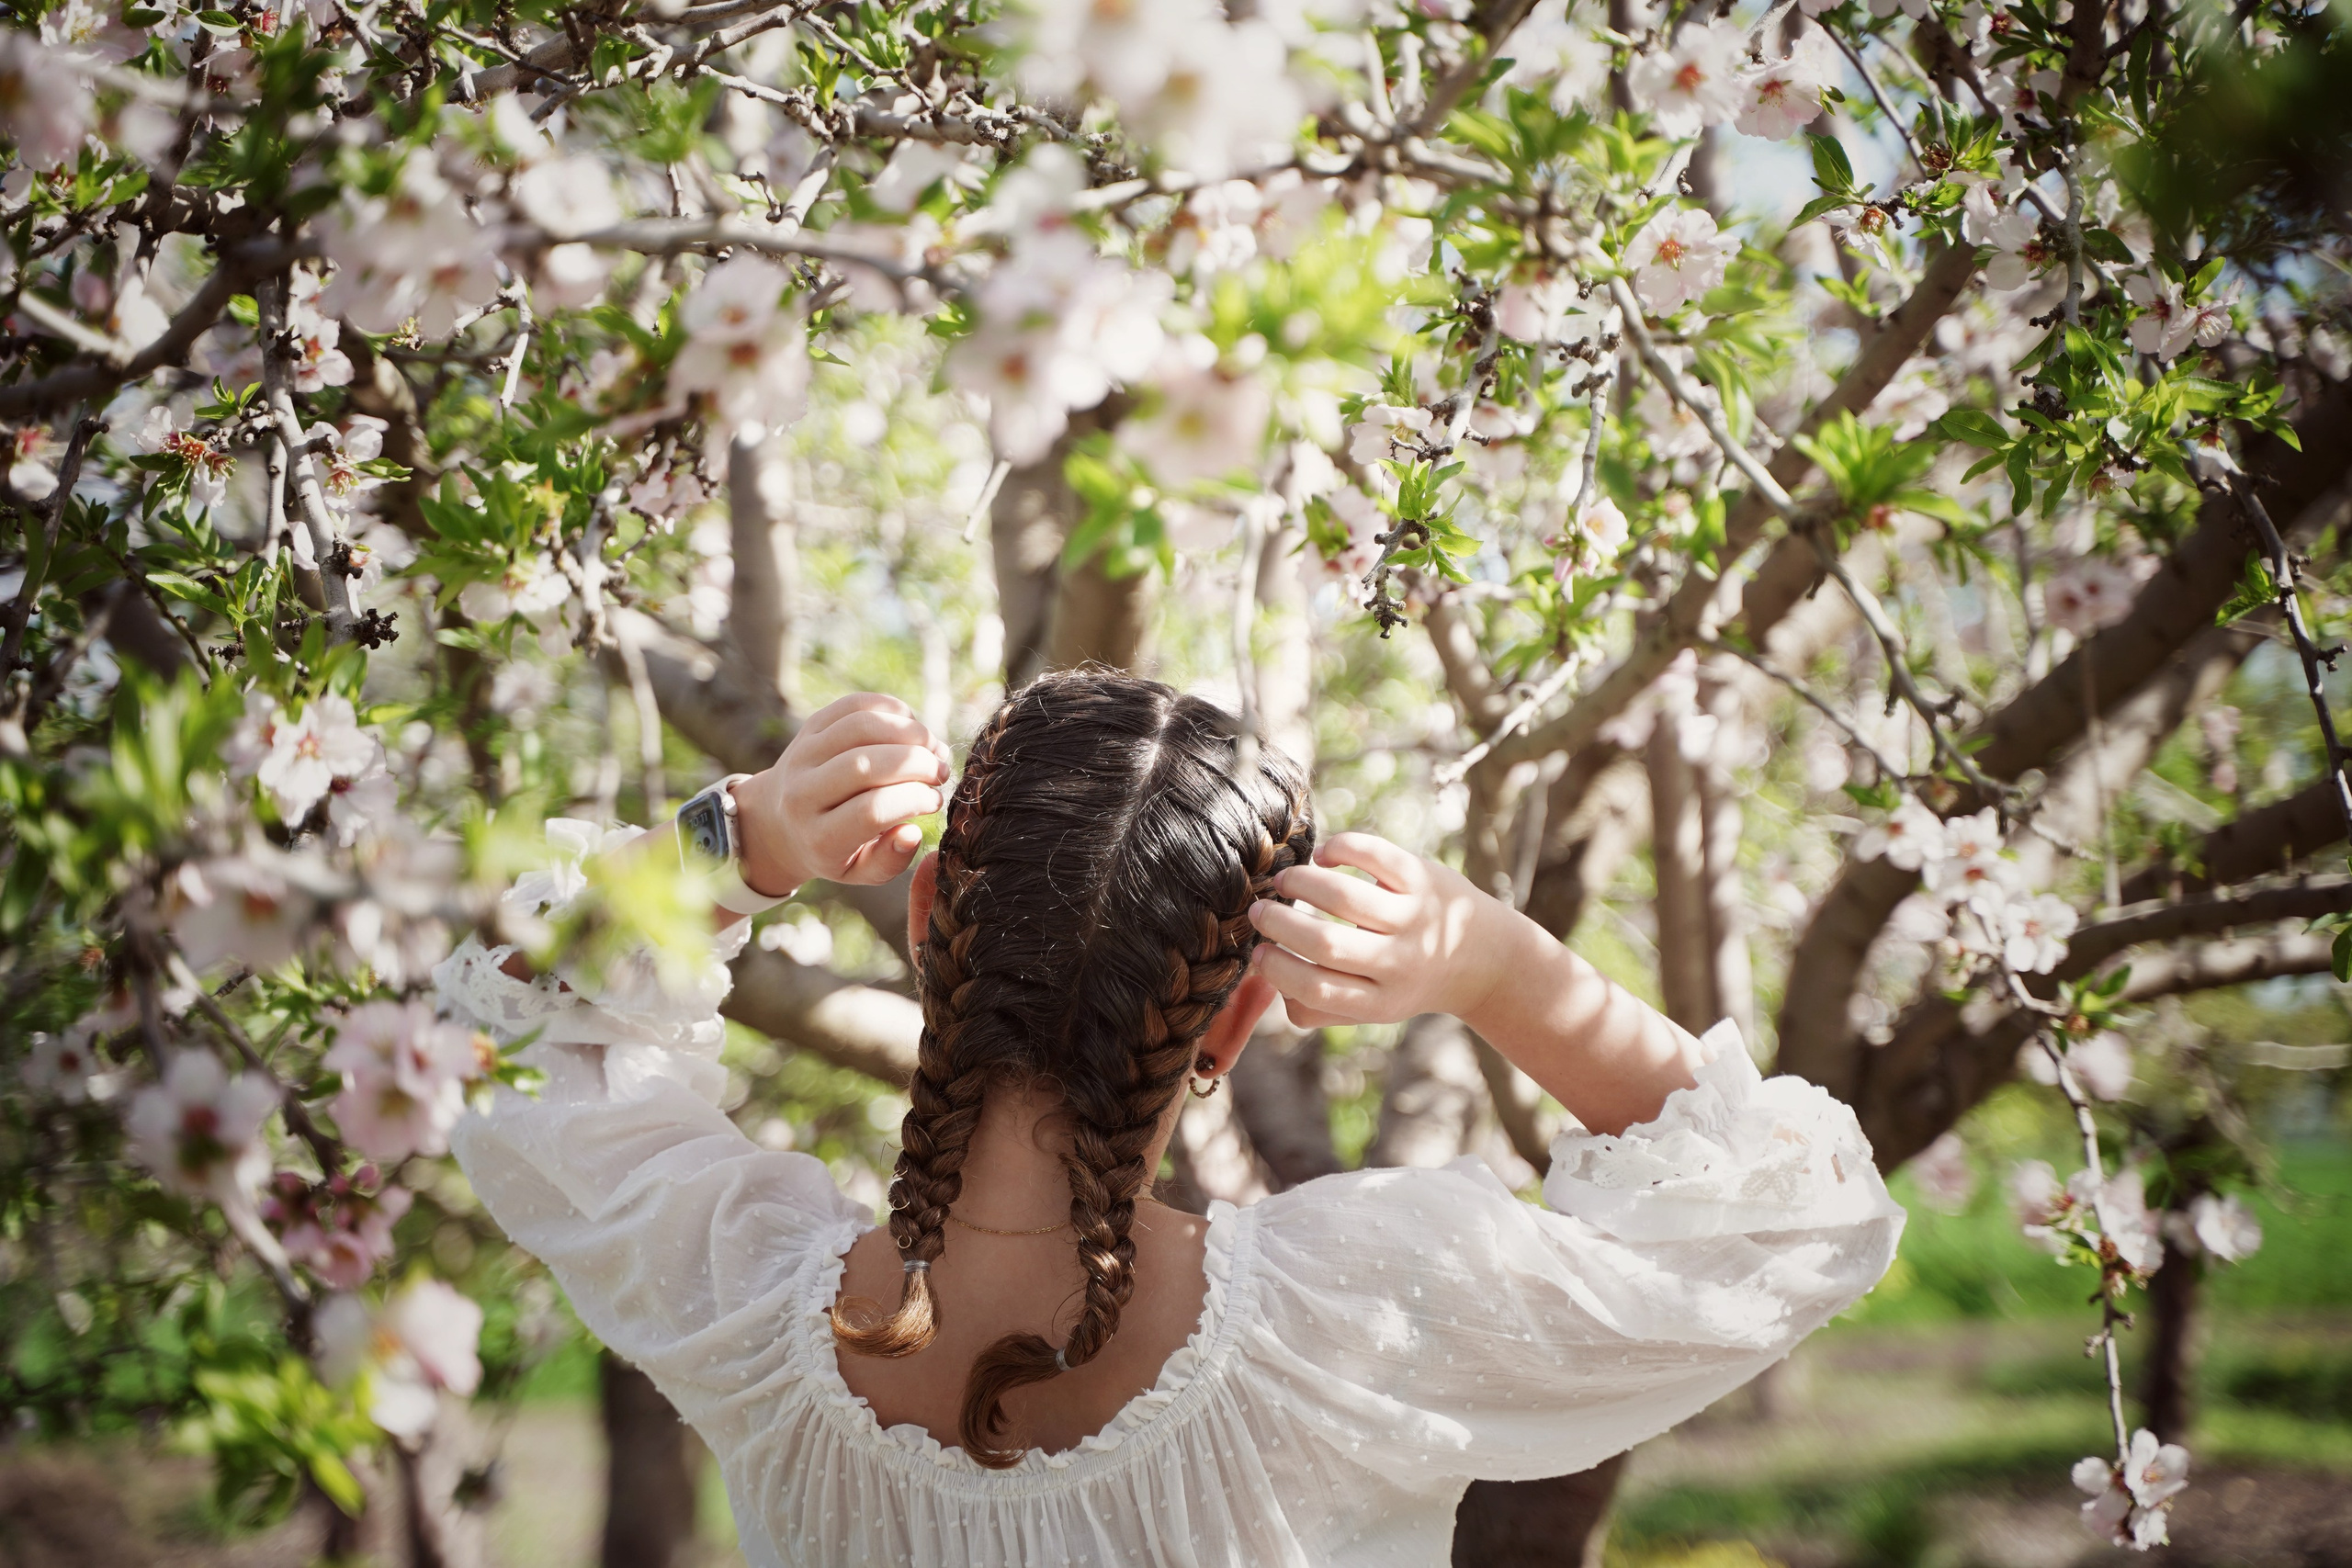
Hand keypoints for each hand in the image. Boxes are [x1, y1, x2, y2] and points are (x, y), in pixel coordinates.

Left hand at [731, 693, 951, 896]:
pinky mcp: (809, 727)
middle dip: (917, 763)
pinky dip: (893, 710)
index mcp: (817, 836)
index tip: (935, 801)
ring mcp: (802, 754)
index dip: (914, 799)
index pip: (871, 810)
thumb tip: (913, 833)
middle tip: (941, 772)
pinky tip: (912, 729)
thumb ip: (889, 861)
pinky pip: (855, 705)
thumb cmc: (833, 850)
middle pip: (866, 764)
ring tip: (933, 749)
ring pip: (862, 726)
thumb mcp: (858, 871)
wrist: (780, 821)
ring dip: (910, 732)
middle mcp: (802, 793)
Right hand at [1244, 831, 1526, 1031]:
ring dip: (1300, 884)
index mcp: (1382, 1002)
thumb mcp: (1373, 1007)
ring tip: (1283, 881)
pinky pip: (1373, 854)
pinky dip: (1338, 849)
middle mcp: (1400, 963)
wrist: (1483, 958)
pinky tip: (1324, 856)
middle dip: (1279, 924)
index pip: (1317, 991)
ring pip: (1344, 897)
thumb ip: (1320, 1005)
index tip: (1256, 953)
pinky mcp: (1423, 879)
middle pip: (1326, 944)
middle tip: (1257, 911)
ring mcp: (1414, 918)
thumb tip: (1266, 976)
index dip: (1278, 971)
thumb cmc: (1407, 980)